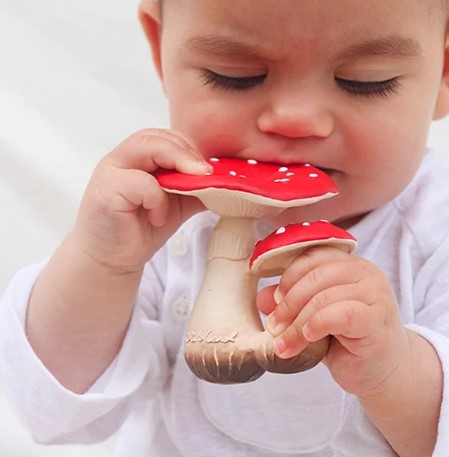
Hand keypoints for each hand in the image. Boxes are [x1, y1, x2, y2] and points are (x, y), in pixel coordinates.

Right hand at [72, 128, 209, 271]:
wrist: (114, 258)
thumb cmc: (143, 228)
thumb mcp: (176, 204)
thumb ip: (195, 189)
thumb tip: (226, 182)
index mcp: (139, 157)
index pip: (166, 137)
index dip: (190, 149)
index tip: (209, 170)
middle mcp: (122, 158)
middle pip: (157, 136)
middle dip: (186, 153)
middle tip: (206, 173)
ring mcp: (111, 171)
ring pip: (148, 147)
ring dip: (176, 165)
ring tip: (190, 188)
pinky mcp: (107, 191)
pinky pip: (142, 183)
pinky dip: (158, 200)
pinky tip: (158, 217)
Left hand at [257, 246, 409, 397]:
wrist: (383, 372)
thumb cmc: (347, 341)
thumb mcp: (311, 318)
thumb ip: (290, 304)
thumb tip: (261, 297)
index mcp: (349, 264)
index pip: (313, 256)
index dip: (289, 276)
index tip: (274, 300)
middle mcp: (365, 272)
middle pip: (316, 275)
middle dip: (288, 303)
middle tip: (274, 327)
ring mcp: (375, 294)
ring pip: (324, 297)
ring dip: (296, 323)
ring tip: (285, 344)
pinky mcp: (377, 319)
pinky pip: (341, 314)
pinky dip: (317, 324)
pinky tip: (309, 338)